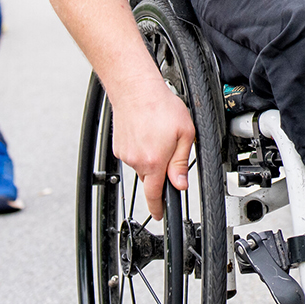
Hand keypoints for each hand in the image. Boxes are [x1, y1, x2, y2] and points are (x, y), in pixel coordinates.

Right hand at [111, 71, 196, 219]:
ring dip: (151, 155)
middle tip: (168, 145)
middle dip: (161, 169)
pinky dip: (141, 146)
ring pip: (142, 164)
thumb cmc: (161, 106)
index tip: (160, 215)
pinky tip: (146, 129)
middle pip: (151, 177)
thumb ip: (181, 162)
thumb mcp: (185, 133)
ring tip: (157, 132)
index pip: (154, 196)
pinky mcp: (118, 145)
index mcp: (155, 162)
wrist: (136, 88)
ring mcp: (125, 154)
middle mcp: (137, 161)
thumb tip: (180, 184)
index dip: (158, 208)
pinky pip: (133, 153)